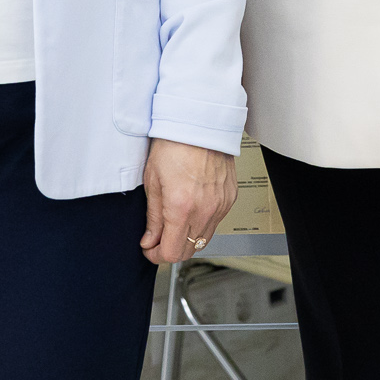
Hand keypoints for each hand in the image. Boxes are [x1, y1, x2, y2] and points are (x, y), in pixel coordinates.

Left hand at [142, 139, 235, 265]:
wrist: (199, 123)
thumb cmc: (174, 144)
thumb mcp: (153, 181)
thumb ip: (153, 217)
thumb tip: (150, 240)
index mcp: (182, 208)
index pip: (172, 253)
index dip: (157, 256)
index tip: (150, 249)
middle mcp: (205, 210)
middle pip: (190, 251)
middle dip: (172, 249)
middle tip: (159, 239)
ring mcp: (221, 205)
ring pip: (204, 239)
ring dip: (188, 237)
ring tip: (175, 223)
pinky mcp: (229, 198)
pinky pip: (216, 222)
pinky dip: (202, 223)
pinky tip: (192, 209)